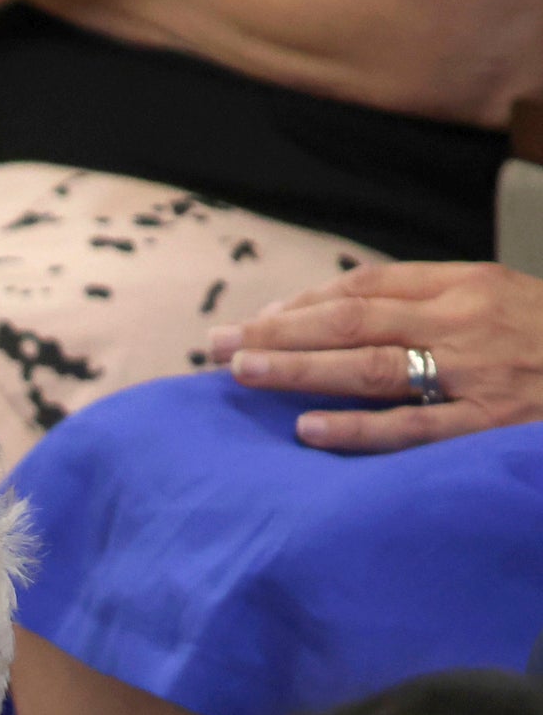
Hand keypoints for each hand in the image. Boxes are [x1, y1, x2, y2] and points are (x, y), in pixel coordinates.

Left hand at [209, 262, 542, 450]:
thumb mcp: (500, 301)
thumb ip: (430, 302)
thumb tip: (342, 316)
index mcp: (466, 286)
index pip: (364, 287)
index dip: (301, 305)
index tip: (253, 322)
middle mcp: (465, 323)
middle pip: (352, 320)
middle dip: (276, 332)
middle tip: (215, 345)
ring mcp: (476, 376)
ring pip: (370, 366)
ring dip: (298, 369)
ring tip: (241, 372)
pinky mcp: (489, 425)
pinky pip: (412, 427)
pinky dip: (356, 428)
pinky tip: (306, 429)